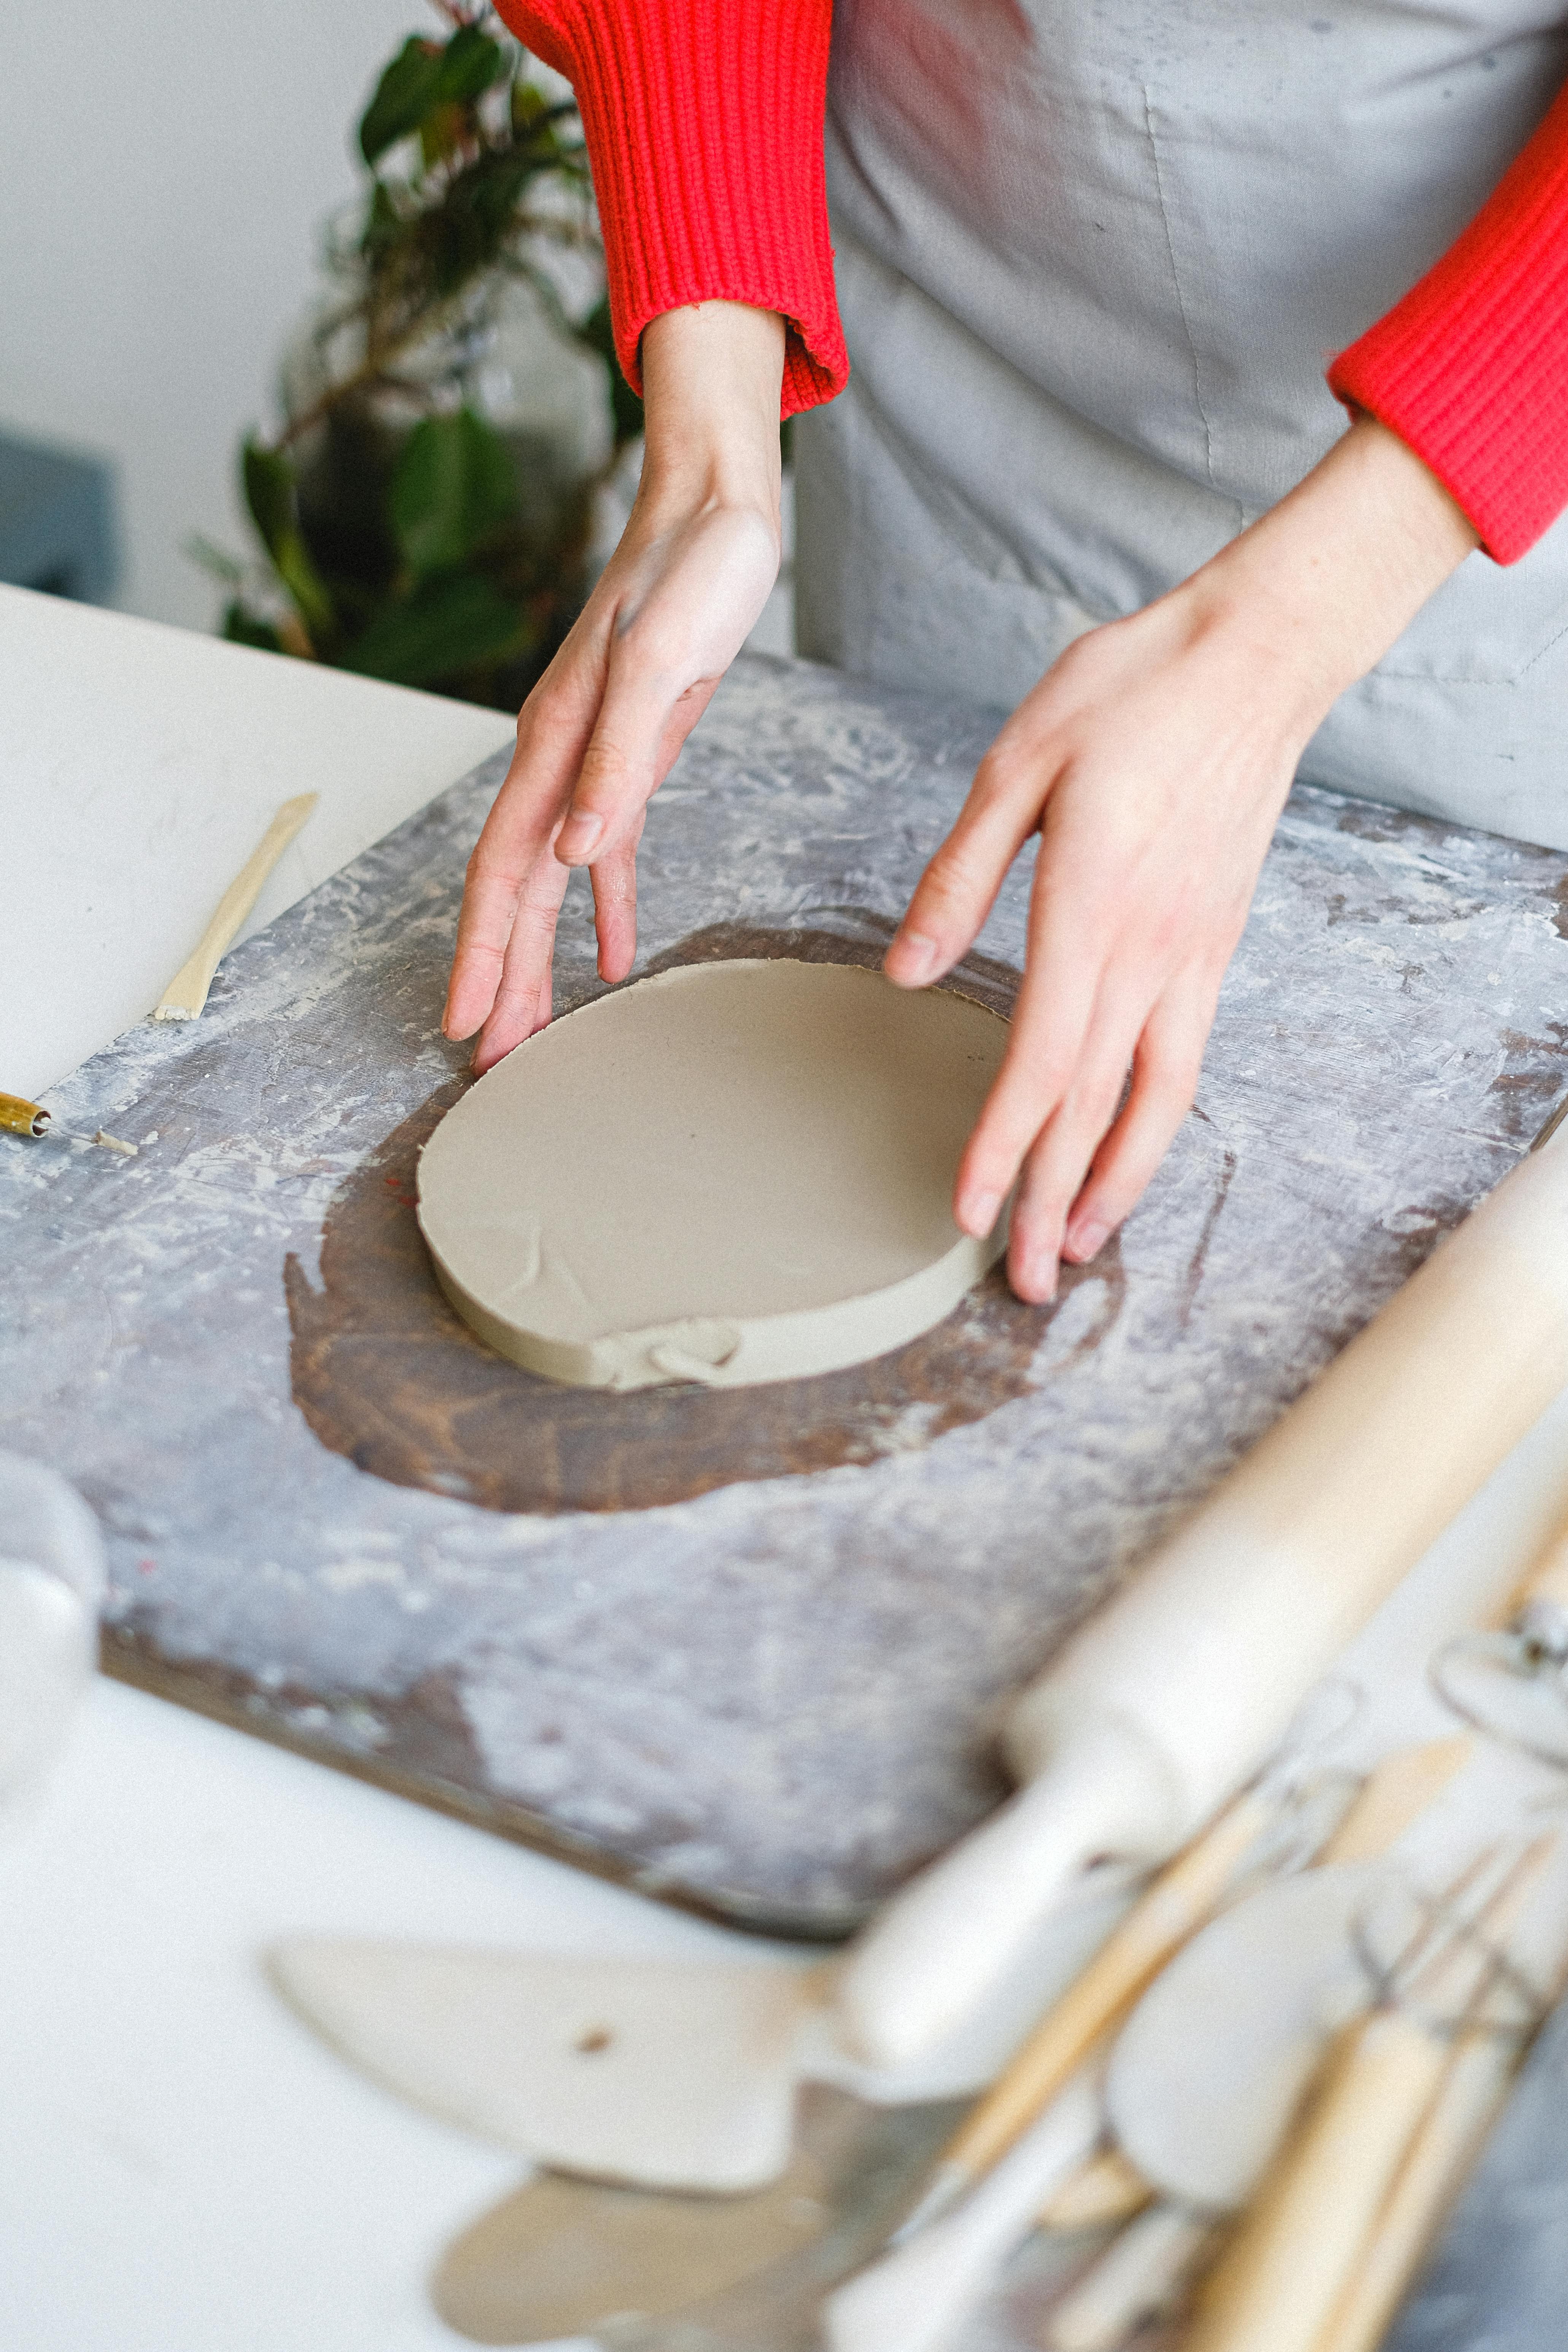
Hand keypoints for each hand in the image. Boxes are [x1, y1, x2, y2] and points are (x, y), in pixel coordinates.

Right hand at [444, 302, 784, 1070]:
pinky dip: (602, 905)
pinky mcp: (634, 751)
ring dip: (538, 954)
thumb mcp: (663, 659)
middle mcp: (561, 755)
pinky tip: (609, 954)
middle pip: (514, 888)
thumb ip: (618, 758)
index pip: (504, 868)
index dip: (484, 950)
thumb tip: (573, 851)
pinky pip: (606, 849)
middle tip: (487, 1056)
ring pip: (552, 879)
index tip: (467, 1021)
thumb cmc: (695, 569)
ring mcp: (593, 756)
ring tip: (531, 1026)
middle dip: (498, 974)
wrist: (718, 505)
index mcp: (556, 738)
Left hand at [886, 416, 1480, 1303]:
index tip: (969, 1211)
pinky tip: (1129, 1152)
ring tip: (1080, 1245)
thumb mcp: (1016, 764)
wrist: (1251, 657)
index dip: (1003, 1145)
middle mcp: (1150, 949)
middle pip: (1094, 1104)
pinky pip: (1185, 1058)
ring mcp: (1193, 954)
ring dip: (1115, 1182)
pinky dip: (1155, 1123)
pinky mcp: (1215, 945)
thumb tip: (908, 970)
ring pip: (1154, 1100)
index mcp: (1091, 906)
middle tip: (1023, 1282)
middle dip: (1054, 1200)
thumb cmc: (1129, 693)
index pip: (1041, 1058)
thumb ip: (960, 876)